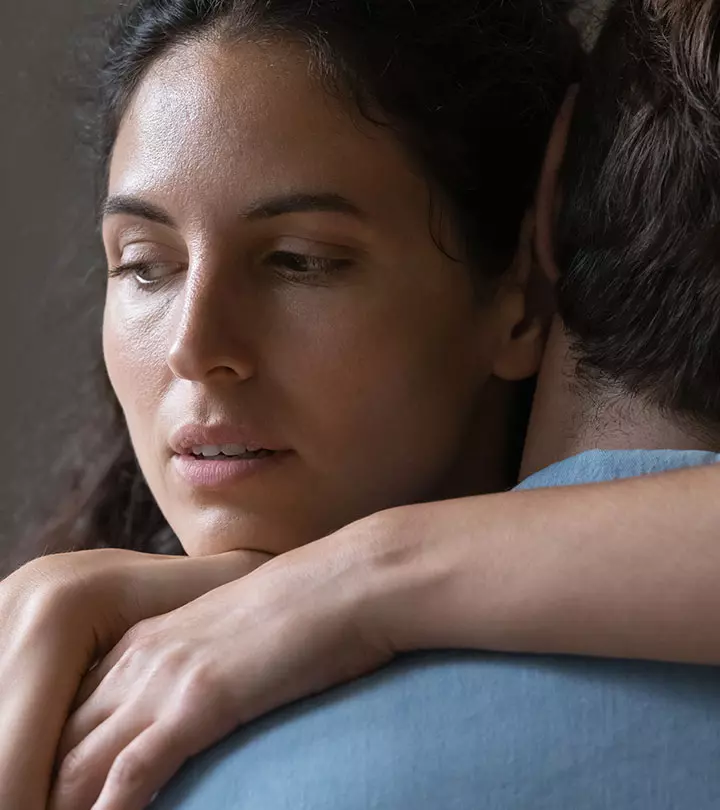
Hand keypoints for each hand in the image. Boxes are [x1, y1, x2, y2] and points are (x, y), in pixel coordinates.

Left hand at [49, 521, 398, 809]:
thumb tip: (190, 709)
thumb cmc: (304, 609)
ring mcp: (166, 676)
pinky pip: (134, 771)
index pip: (72, 714)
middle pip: (60, 740)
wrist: (348, 581)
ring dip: (64, 804)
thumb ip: (197, 668)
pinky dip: (110, 809)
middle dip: (46, 787)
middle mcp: (141, 657)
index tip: (52, 793)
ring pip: (78, 762)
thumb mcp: (231, 635)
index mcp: (145, 641)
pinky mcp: (200, 700)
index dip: (53, 760)